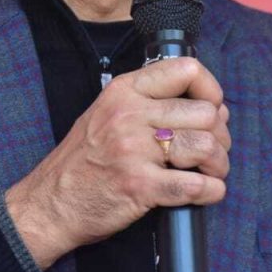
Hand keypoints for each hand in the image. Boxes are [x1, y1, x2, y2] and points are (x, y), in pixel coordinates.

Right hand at [4, 57, 229, 268]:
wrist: (52, 201)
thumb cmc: (84, 160)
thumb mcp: (107, 112)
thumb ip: (150, 102)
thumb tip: (209, 106)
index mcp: (124, 91)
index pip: (185, 70)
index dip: (210, 89)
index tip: (213, 108)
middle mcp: (129, 114)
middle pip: (205, 113)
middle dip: (219, 136)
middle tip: (213, 151)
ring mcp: (133, 150)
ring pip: (205, 146)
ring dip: (218, 165)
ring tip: (210, 173)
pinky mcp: (139, 185)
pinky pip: (194, 186)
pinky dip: (210, 192)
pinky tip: (206, 192)